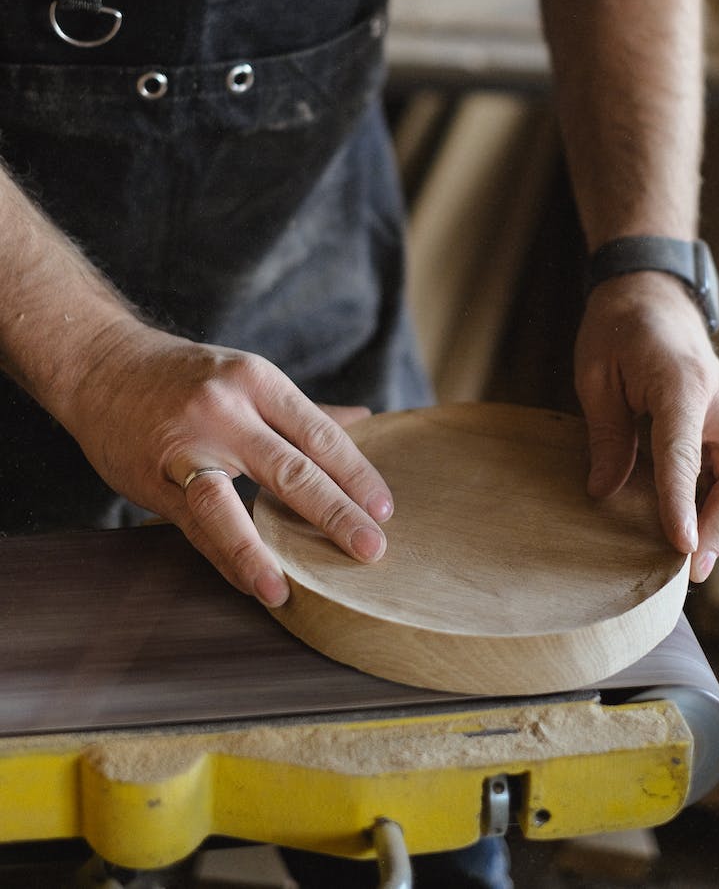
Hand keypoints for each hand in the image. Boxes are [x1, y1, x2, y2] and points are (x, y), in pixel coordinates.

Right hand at [65, 323, 392, 605]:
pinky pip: (194, 524)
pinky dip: (224, 556)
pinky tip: (252, 581)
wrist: (103, 364)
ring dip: (261, 549)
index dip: (355, 473)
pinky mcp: (153, 477)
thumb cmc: (188, 376)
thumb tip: (366, 419)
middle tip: (371, 548)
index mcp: (257, 381)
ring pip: (230, 502)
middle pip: (289, 467)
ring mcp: (185, 445)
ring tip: (290, 586)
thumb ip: (305, 410)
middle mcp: (224, 409)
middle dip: (333, 511)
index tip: (385, 508)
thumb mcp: (247, 378)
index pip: (319, 433)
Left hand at [574, 271, 718, 582]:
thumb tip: (605, 492)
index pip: (686, 451)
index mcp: (680, 382)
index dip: (683, 502)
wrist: (650, 293)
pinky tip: (690, 523)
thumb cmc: (618, 328)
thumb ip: (606, 433)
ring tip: (688, 551)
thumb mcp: (595, 374)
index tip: (682, 547)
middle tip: (689, 564)